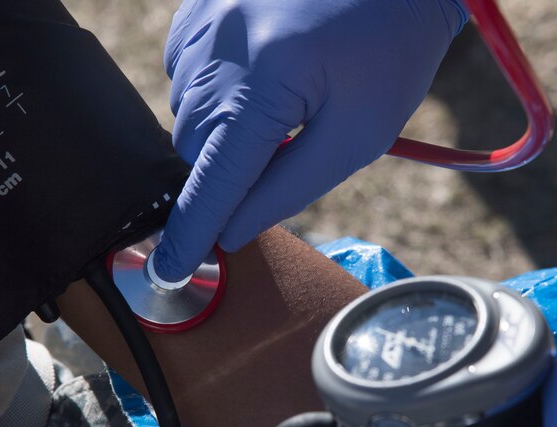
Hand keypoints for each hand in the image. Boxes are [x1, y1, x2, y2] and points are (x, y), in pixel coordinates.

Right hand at [154, 0, 468, 280]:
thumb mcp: (356, 135)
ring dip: (225, 128)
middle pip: (194, 151)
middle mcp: (218, 49)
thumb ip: (289, 188)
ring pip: (188, 113)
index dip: (190, 232)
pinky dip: (217, 91)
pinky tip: (262, 75)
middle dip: (228, 169)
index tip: (167, 270)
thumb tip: (232, 231)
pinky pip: (187, 73)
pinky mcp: (199, 7)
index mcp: (264, 85)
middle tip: (286, 148)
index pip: (214, 181)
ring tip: (285, 99)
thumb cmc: (390, 53)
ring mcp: (202, 21)